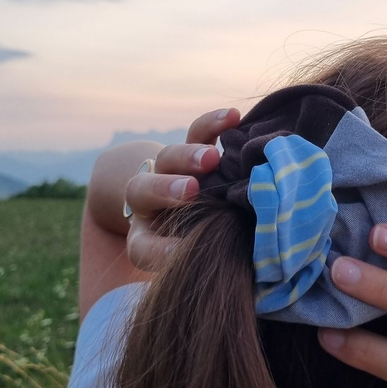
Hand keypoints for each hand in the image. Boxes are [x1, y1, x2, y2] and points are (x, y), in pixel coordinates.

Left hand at [125, 107, 239, 270]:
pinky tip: (233, 117)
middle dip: (165, 189)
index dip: (158, 250)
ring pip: (169, 157)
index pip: (142, 245)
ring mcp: (171, 172)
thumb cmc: (198, 244)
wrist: (186, 208)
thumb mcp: (196, 258)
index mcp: (147, 237)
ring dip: (189, 156)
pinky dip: (213, 123)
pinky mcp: (192, 148)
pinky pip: (198, 132)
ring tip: (211, 158)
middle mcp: (151, 202)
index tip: (180, 254)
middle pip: (142, 190)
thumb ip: (208, 262)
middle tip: (191, 191)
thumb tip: (244, 270)